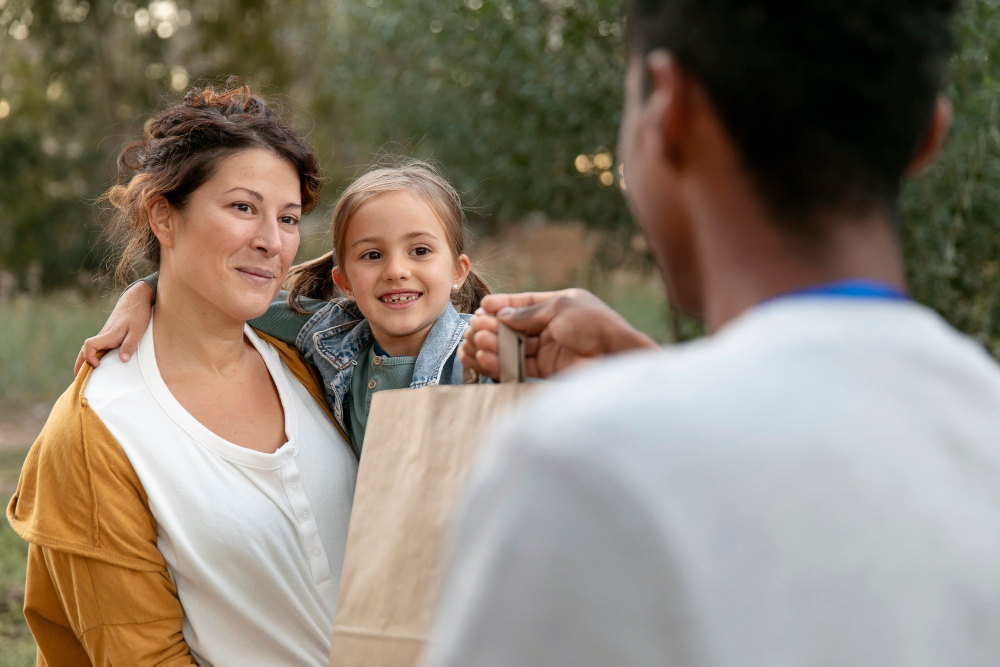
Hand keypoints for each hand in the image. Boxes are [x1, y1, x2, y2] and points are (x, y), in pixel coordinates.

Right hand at [74, 281, 153, 374]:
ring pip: (89, 348)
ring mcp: (106, 334)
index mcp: (108, 335)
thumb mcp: (138, 330)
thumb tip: (122, 360)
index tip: (97, 366)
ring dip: (85, 360)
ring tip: (84, 375)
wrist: (136, 298)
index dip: (89, 357)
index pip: (89, 346)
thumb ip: (130, 344)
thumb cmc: (138, 314)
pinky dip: (93, 355)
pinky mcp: (110, 334)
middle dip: (80, 364)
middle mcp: (104, 335)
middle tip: (77, 379)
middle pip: (84, 350)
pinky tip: (97, 363)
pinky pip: (97, 346)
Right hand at [458, 289, 657, 379]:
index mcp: (559, 306)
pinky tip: (484, 357)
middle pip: (515, 327)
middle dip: (493, 327)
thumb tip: (500, 314)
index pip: (525, 304)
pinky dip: (500, 363)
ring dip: (492, 345)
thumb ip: (528, 314)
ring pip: (513, 348)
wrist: (615, 356)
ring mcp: (549, 350)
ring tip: (475, 342)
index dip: (503, 305)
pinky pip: (518, 366)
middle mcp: (553, 327)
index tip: (483, 307)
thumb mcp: (559, 308)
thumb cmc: (594, 325)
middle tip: (474, 327)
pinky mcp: (547, 371)